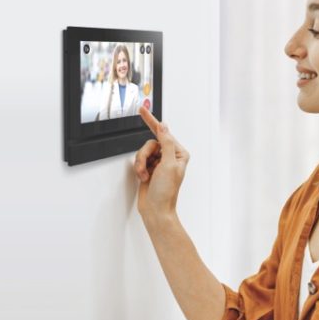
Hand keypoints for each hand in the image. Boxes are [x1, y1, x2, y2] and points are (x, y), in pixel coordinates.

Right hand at [133, 106, 189, 220]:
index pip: (164, 133)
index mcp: (179, 153)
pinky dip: (138, 169)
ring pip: (142, 152)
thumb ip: (165, 143)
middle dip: (144, 155)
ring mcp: (159, 162)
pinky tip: (143, 178)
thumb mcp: (168, 165)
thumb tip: (164, 126)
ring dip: (141, 164)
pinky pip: (139, 161)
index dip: (152, 121)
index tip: (142, 109)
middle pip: (150, 143)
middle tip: (146, 168)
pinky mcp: (149, 168)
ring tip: (145, 176)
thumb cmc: (166, 192)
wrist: (156, 210)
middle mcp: (170, 156)